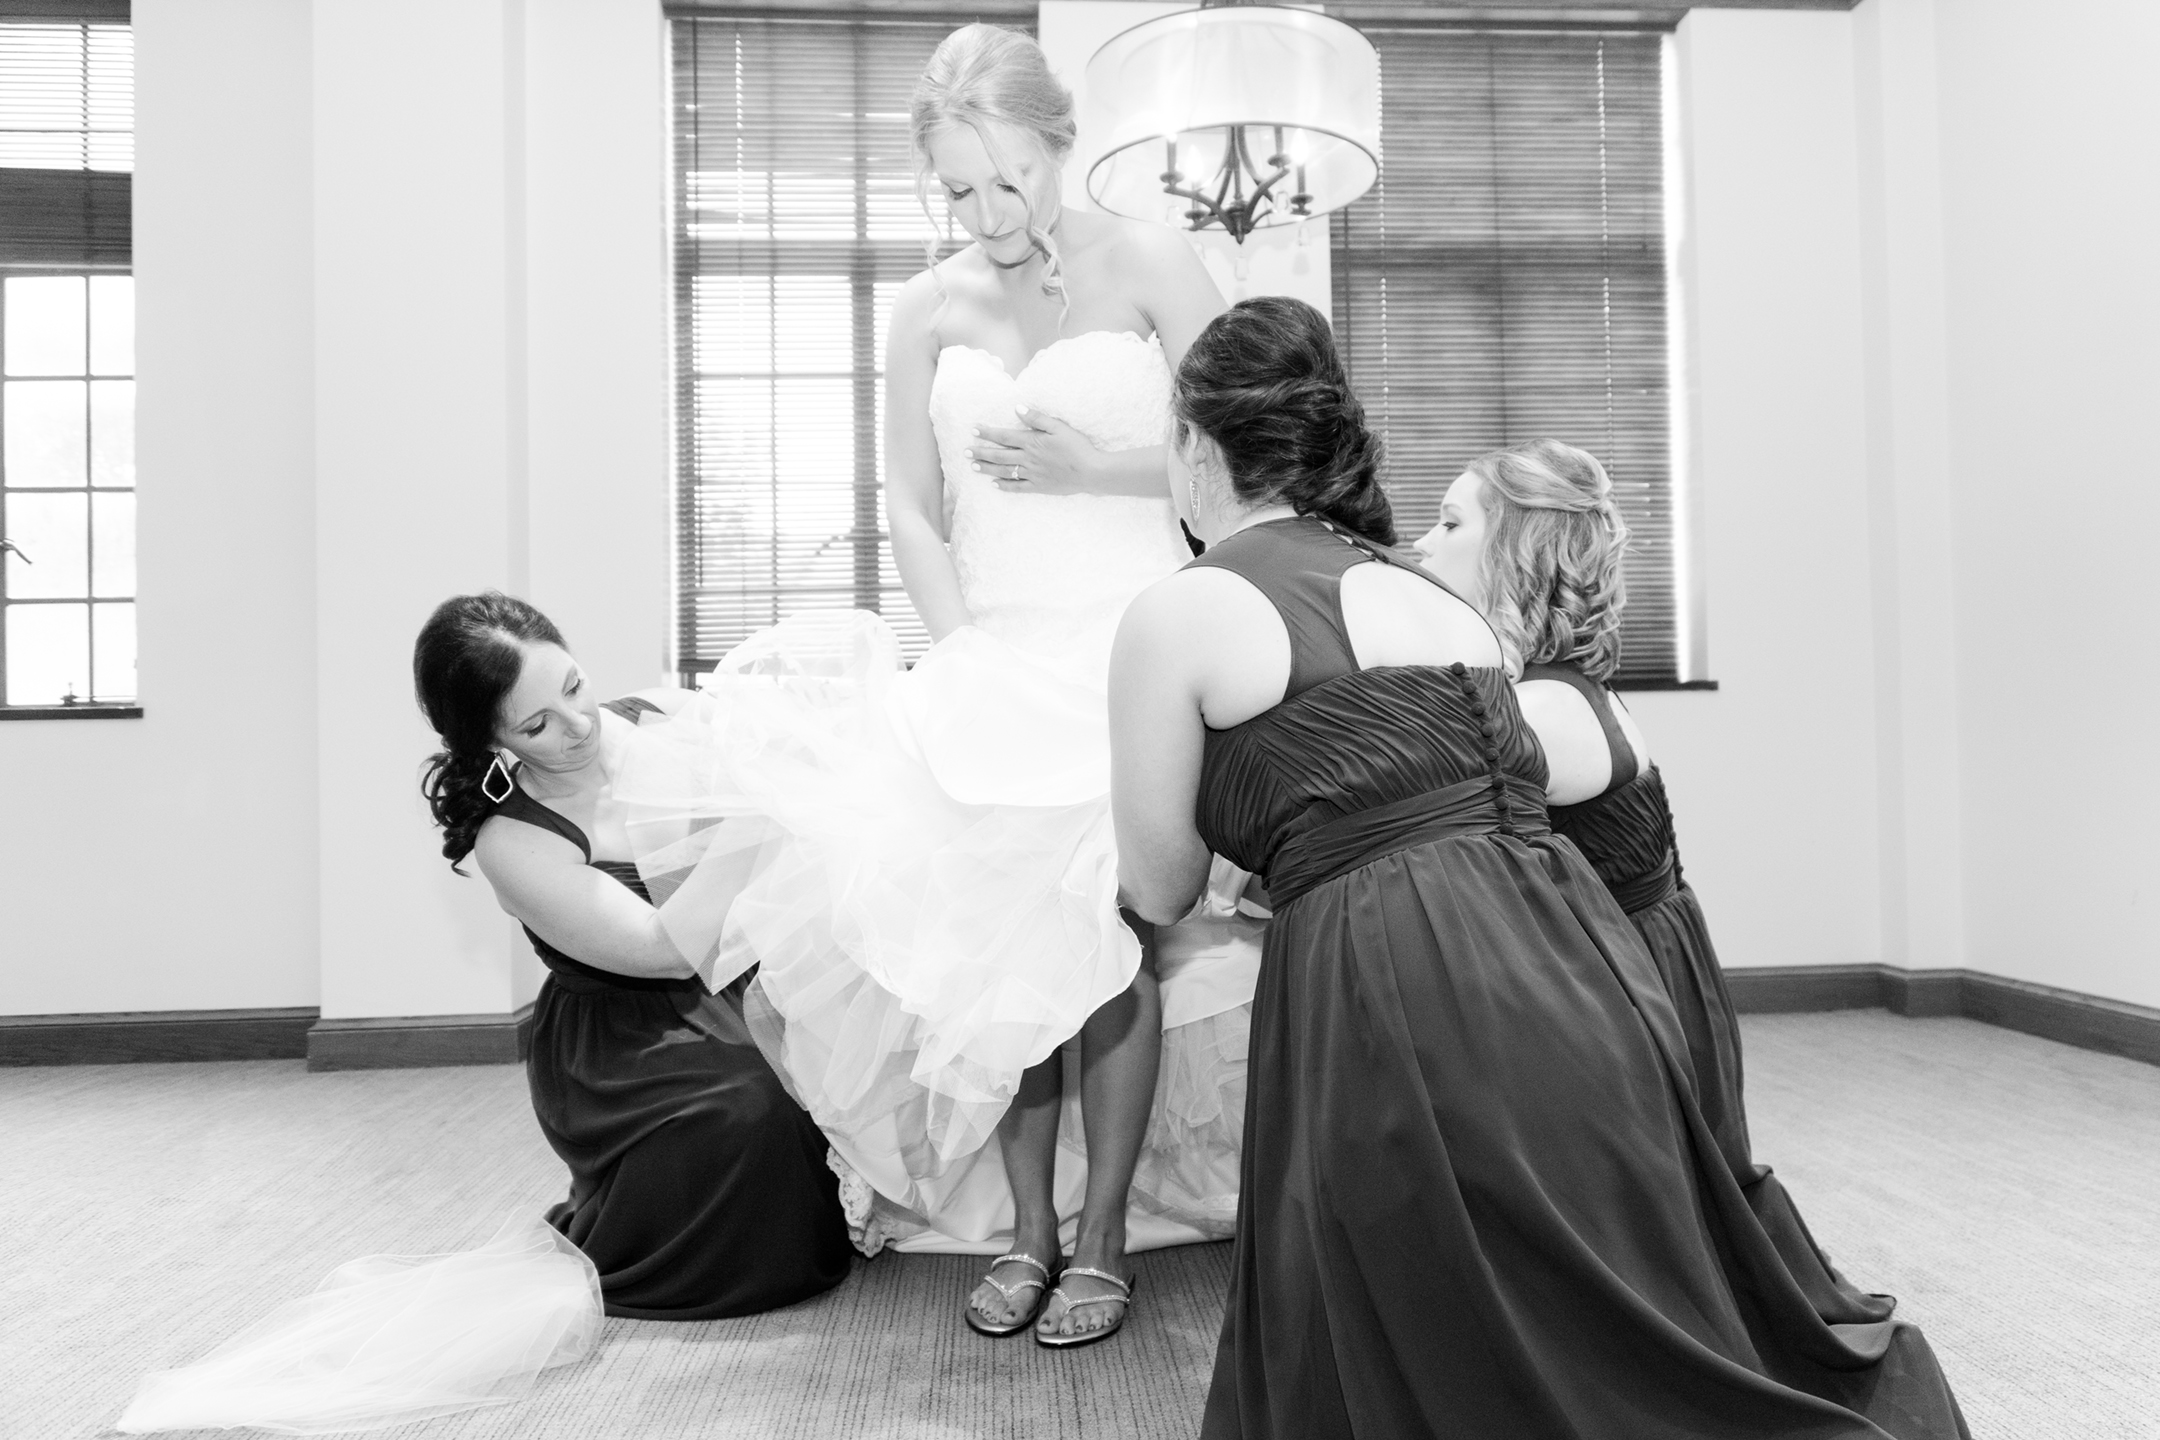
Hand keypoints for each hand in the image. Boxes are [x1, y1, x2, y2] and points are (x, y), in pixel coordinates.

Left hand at [967, 406, 1103, 494]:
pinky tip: (994, 484)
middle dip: (981, 452)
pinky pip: (1017, 487)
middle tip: (965, 451)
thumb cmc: (1077, 446)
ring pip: (1004, 470)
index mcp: (1032, 442)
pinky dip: (1005, 486)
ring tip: (973, 466)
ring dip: (987, 468)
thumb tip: (1018, 408)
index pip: (1004, 436)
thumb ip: (1037, 418)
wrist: (1090, 471)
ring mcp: (1032, 474)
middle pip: (999, 454)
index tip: (974, 430)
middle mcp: (1028, 458)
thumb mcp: (1059, 426)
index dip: (988, 433)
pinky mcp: (1038, 486)